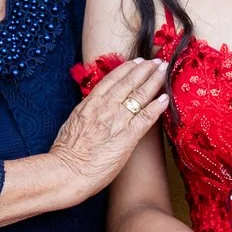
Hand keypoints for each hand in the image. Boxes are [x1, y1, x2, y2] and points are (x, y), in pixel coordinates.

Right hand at [49, 57, 168, 196]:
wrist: (66, 170)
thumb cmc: (66, 152)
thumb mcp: (73, 122)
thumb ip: (86, 112)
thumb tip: (92, 108)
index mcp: (90, 103)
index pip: (112, 79)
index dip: (127, 68)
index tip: (137, 62)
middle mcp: (105, 107)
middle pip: (129, 82)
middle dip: (145, 69)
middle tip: (157, 61)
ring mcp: (117, 121)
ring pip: (139, 95)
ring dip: (154, 81)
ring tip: (164, 71)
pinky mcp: (127, 137)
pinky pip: (146, 118)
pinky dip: (156, 107)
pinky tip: (165, 99)